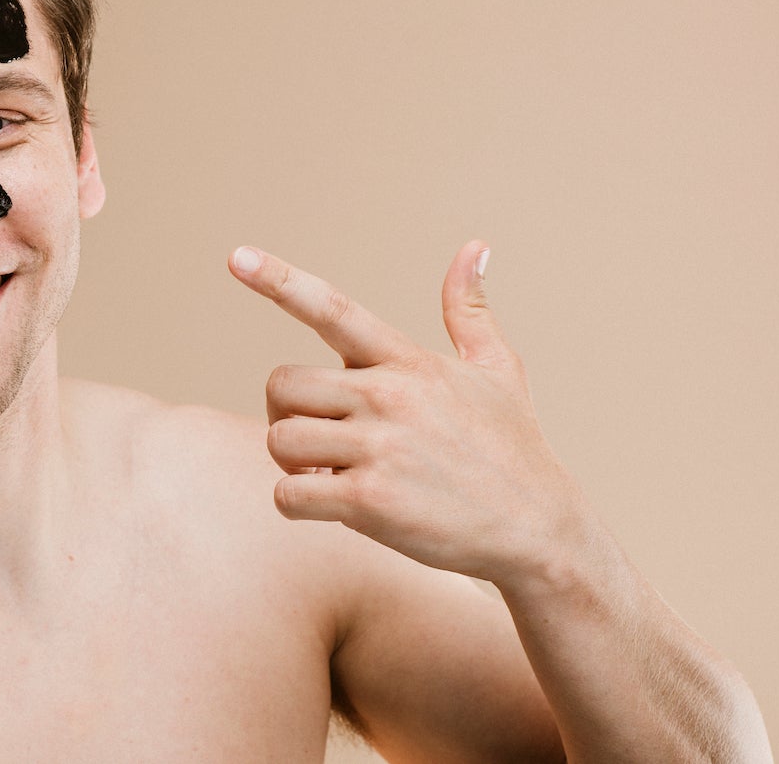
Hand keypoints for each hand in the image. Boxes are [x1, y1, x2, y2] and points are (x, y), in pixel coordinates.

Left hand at [230, 240, 590, 584]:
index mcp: (409, 361)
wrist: (541, 531)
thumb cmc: (514, 450)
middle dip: (287, 412)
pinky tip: (335, 506)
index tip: (237, 257)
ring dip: (292, 462)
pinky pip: (289, 493)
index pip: (333, 309)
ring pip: (279, 439)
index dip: (281, 281)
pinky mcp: (370, 501)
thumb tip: (474, 246)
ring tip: (334, 474)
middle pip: (281, 384)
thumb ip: (470, 310)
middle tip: (321, 438)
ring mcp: (379, 448)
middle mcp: (389, 396)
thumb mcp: (499, 371)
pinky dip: (297, 503)